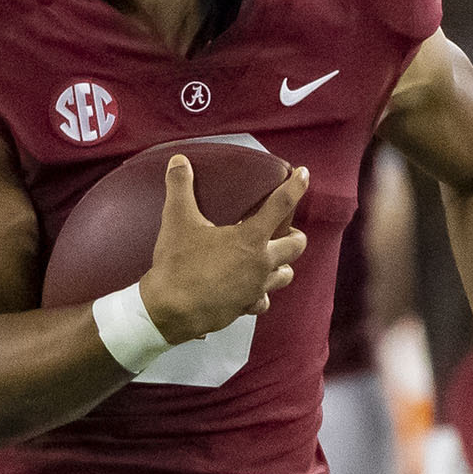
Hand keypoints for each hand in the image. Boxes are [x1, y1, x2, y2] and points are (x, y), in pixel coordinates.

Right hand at [139, 158, 306, 342]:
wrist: (169, 311)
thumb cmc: (178, 266)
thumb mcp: (177, 221)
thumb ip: (180, 188)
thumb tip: (179, 163)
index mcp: (250, 238)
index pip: (281, 205)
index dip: (296, 187)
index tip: (303, 175)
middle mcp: (260, 263)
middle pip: (296, 245)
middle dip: (294, 235)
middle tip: (283, 230)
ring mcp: (255, 288)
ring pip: (285, 275)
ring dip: (282, 265)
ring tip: (270, 258)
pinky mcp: (245, 307)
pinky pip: (263, 301)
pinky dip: (260, 293)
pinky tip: (250, 289)